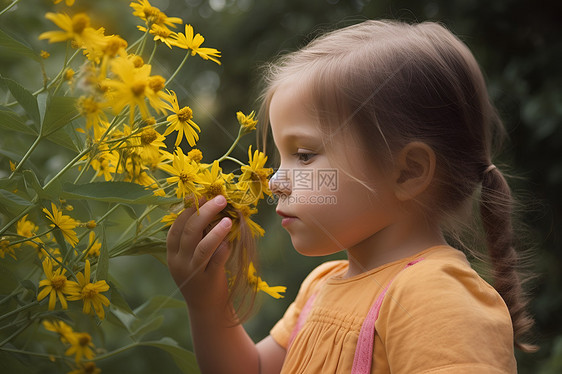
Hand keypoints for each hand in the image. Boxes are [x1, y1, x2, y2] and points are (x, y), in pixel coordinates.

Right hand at [166, 195, 232, 309]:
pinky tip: (231, 241)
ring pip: (202, 248)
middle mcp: (180, 263)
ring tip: (228, 218)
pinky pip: (216, 262)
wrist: (207, 310)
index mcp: (172, 254)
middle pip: (189, 232)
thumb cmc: (201, 276)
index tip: (200, 197)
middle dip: (204, 212)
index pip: (175, 228)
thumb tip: (208, 208)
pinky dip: (223, 249)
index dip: (188, 211)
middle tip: (219, 199)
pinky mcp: (209, 282)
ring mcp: (194, 273)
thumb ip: (196, 238)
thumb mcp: (191, 258)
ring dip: (216, 231)